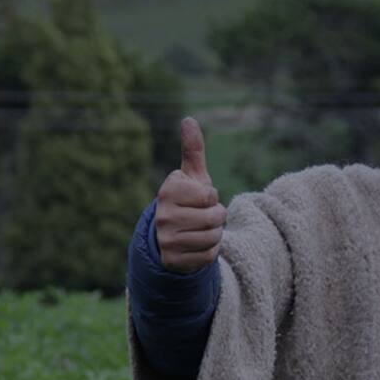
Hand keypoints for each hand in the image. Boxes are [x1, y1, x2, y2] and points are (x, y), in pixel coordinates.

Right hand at [154, 117, 226, 273]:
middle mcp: (163, 215)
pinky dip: (209, 251)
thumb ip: (193, 149)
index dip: (211, 197)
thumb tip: (188, 119)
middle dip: (216, 217)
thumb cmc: (187, 201)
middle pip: (214, 217)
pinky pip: (208, 256)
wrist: (169, 237)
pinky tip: (197, 246)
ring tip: (202, 230)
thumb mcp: (191, 176)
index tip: (200, 199)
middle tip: (204, 217)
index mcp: (168, 191)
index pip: (209, 195)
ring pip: (213, 237)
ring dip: (215, 235)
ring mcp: (166, 239)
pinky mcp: (173, 260)